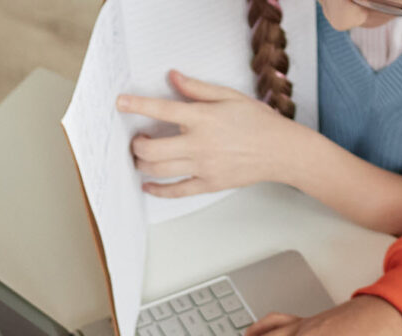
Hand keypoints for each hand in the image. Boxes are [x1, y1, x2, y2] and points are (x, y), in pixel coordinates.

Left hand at [120, 71, 308, 199]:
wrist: (280, 151)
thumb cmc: (258, 122)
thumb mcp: (228, 96)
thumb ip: (197, 88)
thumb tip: (173, 78)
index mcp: (203, 118)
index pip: (161, 110)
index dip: (137, 105)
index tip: (121, 103)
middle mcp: (199, 144)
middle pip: (152, 148)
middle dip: (137, 144)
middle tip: (136, 139)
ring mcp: (203, 167)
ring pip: (159, 170)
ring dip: (142, 164)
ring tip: (141, 156)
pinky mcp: (208, 184)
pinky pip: (176, 191)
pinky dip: (158, 190)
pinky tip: (148, 186)